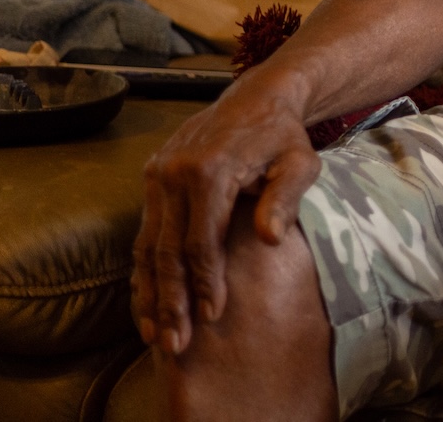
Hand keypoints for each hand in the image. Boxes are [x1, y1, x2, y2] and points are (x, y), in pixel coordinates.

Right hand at [131, 83, 321, 354]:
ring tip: (155, 335)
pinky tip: (146, 302)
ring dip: (150, 294)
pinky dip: (143, 270)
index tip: (213, 316)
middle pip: (166, 251)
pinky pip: (143, 232)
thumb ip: (286, 197)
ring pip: (146, 246)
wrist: (257, 97)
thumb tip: (270, 239)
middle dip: (170, 301)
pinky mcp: (151, 178)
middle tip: (176, 345)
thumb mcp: (299, 161)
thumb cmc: (283, 136)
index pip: (201, 241)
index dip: (205, 282)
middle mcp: (173, 174)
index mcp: (208, 171)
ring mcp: (157, 175)